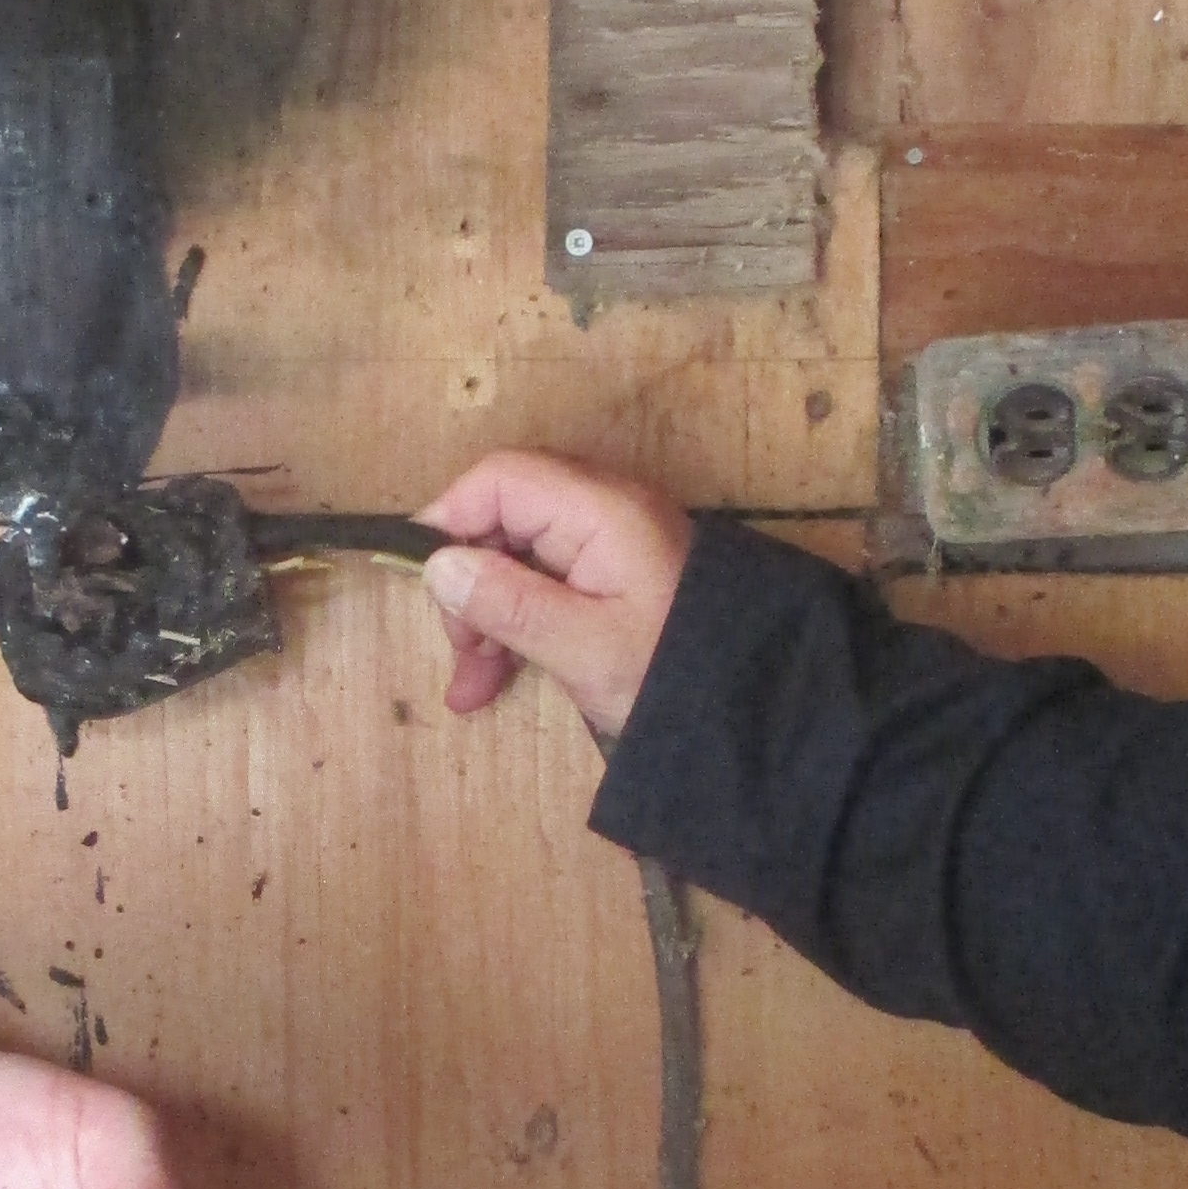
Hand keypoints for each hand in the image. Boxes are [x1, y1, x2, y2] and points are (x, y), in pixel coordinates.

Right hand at [418, 450, 693, 739]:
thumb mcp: (584, 649)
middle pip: (506, 517)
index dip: (451, 518)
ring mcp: (612, 545)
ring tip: (472, 686)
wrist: (766, 709)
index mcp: (602, 512)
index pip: (503, 479)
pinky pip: (548, 584)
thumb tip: (439, 566)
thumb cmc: (675, 676)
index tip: (422, 579)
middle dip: (470, 583)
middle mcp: (605, 513)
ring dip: (487, 616)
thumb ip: (509, 603)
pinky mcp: (615, 577)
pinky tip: (495, 679)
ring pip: (521, 558)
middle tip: (460, 652)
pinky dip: (517, 625)